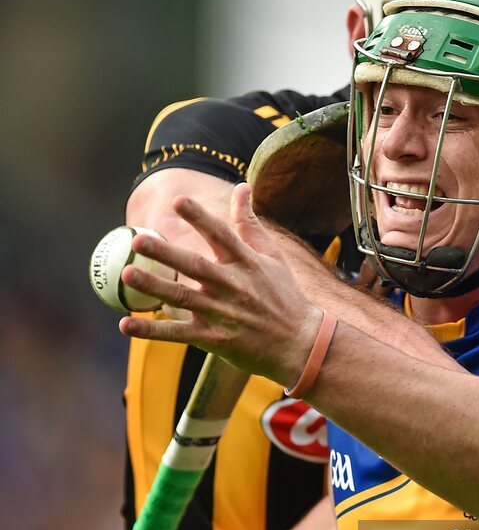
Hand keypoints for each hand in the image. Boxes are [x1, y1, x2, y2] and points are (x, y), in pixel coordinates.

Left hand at [119, 184, 321, 383]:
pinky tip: (126, 324)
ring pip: (183, 299)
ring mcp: (223, 314)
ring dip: (153, 287)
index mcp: (247, 264)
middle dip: (166, 254)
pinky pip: (178, 334)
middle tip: (138, 239)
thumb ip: (250, 223)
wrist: (301, 344)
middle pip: (195, 267)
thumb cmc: (285, 296)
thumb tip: (241, 186)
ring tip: (126, 273)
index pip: (221, 235)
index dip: (200, 218)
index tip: (178, 201)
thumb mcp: (272, 256)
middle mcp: (233, 287)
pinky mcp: (215, 340)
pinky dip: (152, 331)